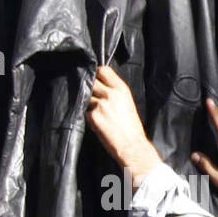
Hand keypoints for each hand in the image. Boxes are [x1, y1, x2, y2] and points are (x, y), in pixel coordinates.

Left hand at [86, 65, 161, 185]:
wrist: (133, 146)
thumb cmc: (132, 128)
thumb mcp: (128, 104)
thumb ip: (115, 93)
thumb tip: (100, 86)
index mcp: (122, 89)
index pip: (103, 70)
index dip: (97, 74)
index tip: (96, 80)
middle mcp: (111, 94)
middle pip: (91, 80)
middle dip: (90, 87)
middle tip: (94, 97)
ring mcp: (100, 104)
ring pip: (86, 96)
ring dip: (88, 103)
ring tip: (98, 114)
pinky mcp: (92, 116)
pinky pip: (85, 111)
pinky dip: (88, 117)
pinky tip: (97, 124)